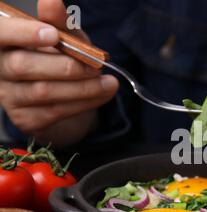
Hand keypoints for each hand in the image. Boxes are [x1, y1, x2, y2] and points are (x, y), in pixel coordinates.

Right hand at [0, 0, 118, 145]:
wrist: (67, 96)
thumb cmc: (61, 57)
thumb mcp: (64, 37)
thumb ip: (58, 22)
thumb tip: (51, 1)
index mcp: (4, 41)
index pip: (0, 34)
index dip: (23, 34)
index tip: (52, 34)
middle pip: (22, 66)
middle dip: (64, 65)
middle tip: (96, 64)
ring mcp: (10, 96)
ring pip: (43, 91)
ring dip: (82, 87)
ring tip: (110, 82)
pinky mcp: (26, 119)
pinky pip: (56, 111)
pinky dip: (85, 102)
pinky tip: (104, 94)